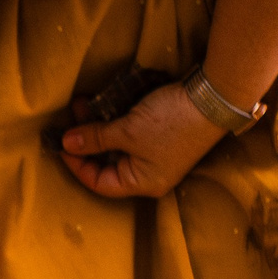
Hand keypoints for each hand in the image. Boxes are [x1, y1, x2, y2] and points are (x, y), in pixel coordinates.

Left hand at [57, 83, 228, 198]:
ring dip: (99, 124)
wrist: (215, 95)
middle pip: (107, 162)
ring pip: (117, 144)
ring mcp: (157, 153)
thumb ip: (95, 138)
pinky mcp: (162, 132)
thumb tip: (66, 144)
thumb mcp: (127, 131)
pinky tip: (105, 101)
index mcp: (143, 183)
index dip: (77, 165)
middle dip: (86, 139)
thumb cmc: (171, 121)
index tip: (62, 142)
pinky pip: (130, 132)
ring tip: (84, 103)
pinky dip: (115, 119)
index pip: (99, 183)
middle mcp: (150, 173)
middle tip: (72, 115)